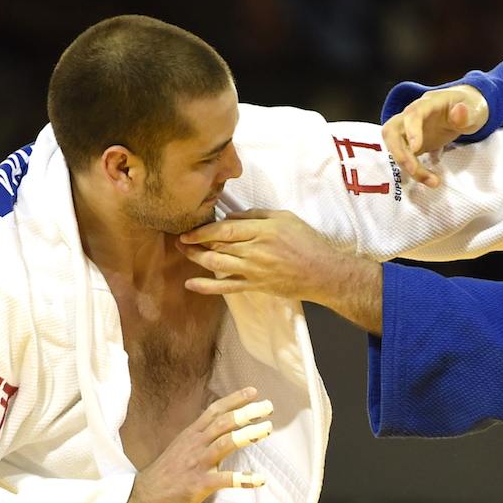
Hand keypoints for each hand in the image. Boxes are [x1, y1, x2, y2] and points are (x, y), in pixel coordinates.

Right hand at [107, 387, 272, 502]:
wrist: (142, 497)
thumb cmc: (166, 472)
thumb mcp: (182, 447)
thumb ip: (201, 436)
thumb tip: (223, 426)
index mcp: (191, 434)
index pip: (214, 411)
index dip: (234, 400)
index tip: (253, 391)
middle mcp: (195, 444)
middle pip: (223, 423)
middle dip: (247, 412)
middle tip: (268, 406)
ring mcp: (197, 463)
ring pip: (224, 443)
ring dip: (247, 435)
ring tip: (267, 429)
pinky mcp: (198, 484)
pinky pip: (224, 479)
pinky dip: (243, 479)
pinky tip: (260, 479)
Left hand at [177, 209, 347, 303]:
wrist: (323, 272)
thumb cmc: (307, 242)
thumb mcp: (285, 218)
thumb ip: (257, 215)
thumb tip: (231, 217)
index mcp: (262, 231)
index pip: (224, 230)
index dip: (202, 231)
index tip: (188, 229)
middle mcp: (254, 251)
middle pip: (217, 246)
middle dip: (195, 243)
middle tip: (180, 239)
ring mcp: (253, 270)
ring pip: (217, 264)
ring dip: (196, 259)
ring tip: (183, 252)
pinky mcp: (255, 285)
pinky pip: (227, 287)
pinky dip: (207, 287)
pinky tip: (191, 284)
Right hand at [381, 84, 488, 187]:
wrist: (466, 109)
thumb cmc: (469, 107)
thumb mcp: (475, 109)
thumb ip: (467, 114)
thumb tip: (460, 111)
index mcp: (428, 104)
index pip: (413, 113)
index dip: (411, 130)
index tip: (416, 148)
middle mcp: (412, 116)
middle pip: (391, 130)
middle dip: (399, 152)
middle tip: (414, 170)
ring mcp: (409, 130)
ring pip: (394, 146)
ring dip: (406, 165)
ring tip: (430, 180)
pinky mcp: (411, 144)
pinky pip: (404, 156)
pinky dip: (412, 170)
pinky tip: (429, 179)